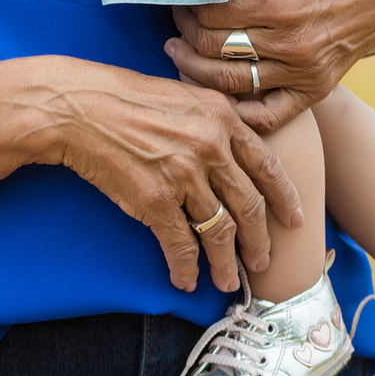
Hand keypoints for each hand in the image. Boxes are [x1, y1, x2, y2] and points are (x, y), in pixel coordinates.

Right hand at [32, 56, 302, 290]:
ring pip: (220, 231)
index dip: (285, 198)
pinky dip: (185, 267)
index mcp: (222, 117)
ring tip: (227, 281)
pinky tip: (186, 279)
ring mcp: (184, 174)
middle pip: (250, 206)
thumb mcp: (183, 93)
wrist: (78, 107)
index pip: (268, 165)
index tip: (296, 219)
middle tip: (262, 261)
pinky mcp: (155, 200)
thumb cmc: (125, 96)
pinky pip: (180, 244)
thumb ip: (214, 120)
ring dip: (225, 263)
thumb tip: (236, 151)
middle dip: (260, 241)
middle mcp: (211, 146)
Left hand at [166, 0, 374, 132]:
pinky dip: (241, 114)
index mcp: (280, 5)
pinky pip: (269, 114)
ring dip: (197, 72)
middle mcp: (289, 43)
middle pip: (216, 48)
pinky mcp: (313, 90)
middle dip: (186, 37)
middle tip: (174, 28)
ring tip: (179, 57)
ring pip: (232, 83)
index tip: (178, 2)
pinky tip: (219, 100)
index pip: (213, 15)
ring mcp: (301, 71)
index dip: (188, 8)